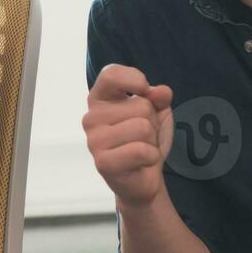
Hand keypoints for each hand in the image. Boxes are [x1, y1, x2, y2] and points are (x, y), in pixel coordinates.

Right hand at [82, 63, 174, 207]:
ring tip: (141, 148)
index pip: (111, 74)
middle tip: (143, 137)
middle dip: (152, 123)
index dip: (134, 79)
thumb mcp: (157, 112)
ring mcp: (94, 140)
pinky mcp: (103, 162)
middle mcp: (91, 117)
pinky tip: (141, 162)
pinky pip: (141, 150)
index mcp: (100, 99)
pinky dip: (151, 157)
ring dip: (151, 141)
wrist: (144, 178)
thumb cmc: (145, 140)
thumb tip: (160, 92)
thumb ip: (159, 98)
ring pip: (142, 127)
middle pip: (140, 106)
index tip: (144, 91)